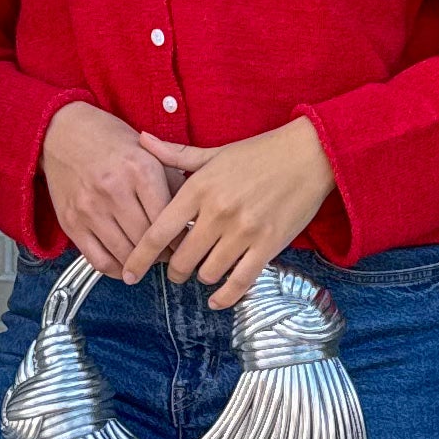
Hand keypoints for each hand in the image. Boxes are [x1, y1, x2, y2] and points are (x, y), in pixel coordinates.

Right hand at [39, 101, 173, 274]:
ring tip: (149, 259)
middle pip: (148, 240)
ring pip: (125, 255)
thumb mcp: (148, 151)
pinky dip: (116, 270)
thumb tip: (191, 218)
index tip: (186, 243)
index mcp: (140, 169)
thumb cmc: (108, 140)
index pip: (168, 218)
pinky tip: (125, 265)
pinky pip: (98, 260)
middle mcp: (114, 189)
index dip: (181, 237)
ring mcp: (90, 208)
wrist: (62, 131)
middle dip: (164, 253)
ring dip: (141, 264)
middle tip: (170, 254)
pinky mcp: (71, 223)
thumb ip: (172, 182)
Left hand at [123, 116, 335, 303]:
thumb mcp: (214, 152)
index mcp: (200, 188)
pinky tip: (216, 299)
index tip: (129, 273)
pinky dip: (225, 296)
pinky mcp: (268, 245)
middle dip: (174, 271)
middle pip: (181, 259)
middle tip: (176, 271)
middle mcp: (218, 212)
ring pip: (208, 272)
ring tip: (203, 271)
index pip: (159, 231)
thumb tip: (141, 139)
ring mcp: (244, 231)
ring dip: (201, 277)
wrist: (309, 155)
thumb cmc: (260, 153)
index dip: (139, 257)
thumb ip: (175, 154)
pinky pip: (240, 281)